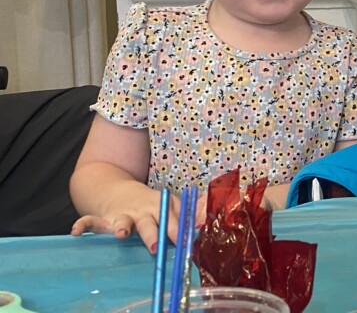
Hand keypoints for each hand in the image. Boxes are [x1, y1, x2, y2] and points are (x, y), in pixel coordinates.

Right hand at [71, 184, 205, 252]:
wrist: (118, 189)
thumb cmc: (150, 204)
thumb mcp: (170, 205)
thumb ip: (184, 215)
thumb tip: (201, 225)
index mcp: (160, 209)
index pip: (172, 222)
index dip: (178, 233)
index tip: (185, 244)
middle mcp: (141, 213)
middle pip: (149, 224)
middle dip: (153, 234)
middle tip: (156, 246)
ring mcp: (122, 215)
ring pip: (123, 222)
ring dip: (123, 227)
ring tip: (123, 234)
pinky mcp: (104, 219)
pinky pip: (91, 222)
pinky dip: (83, 225)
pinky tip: (76, 232)